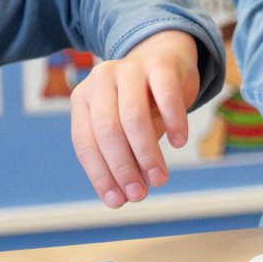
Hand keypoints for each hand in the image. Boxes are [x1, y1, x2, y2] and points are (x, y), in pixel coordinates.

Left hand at [68, 32, 201, 206]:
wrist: (166, 60)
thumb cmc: (141, 104)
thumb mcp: (124, 129)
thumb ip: (122, 157)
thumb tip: (124, 196)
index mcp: (83, 99)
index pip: (85, 142)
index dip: (100, 175)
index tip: (116, 201)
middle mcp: (100, 80)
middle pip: (107, 130)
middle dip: (123, 168)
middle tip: (140, 195)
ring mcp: (129, 69)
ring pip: (133, 116)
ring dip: (147, 153)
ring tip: (159, 179)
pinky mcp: (159, 64)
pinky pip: (166, 95)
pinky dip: (173, 122)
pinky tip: (179, 142)